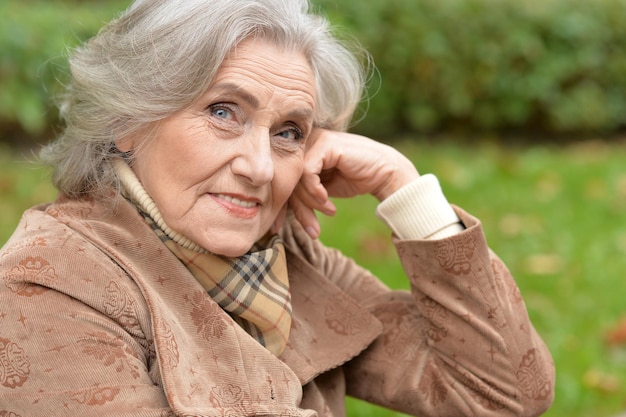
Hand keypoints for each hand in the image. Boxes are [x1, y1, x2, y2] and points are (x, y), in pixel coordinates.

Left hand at [289, 129, 419, 238]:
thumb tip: (275, 216)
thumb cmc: (354, 179)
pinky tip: (327, 201)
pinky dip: (315, 191)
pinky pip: (308, 173)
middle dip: (299, 210)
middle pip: (288, 180)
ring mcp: (314, 140)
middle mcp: (304, 142)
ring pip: (296, 178)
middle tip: (312, 230)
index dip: (280, 205)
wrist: (385, 173)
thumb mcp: (321, 191)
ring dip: (311, 203)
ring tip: (328, 211)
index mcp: (300, 151)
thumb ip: (300, 195)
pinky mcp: (325, 143)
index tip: (277, 228)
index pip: (282, 179)